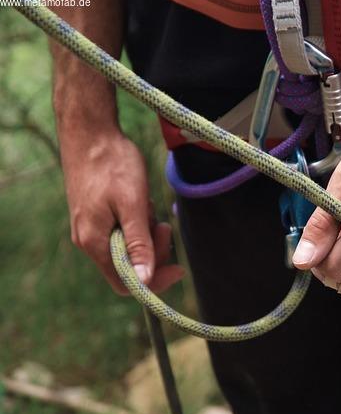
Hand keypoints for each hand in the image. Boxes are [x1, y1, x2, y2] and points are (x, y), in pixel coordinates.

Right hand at [62, 130, 183, 294]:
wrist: (89, 131)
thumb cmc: (111, 164)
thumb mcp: (132, 204)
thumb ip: (138, 244)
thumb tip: (144, 281)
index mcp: (94, 242)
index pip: (126, 282)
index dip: (154, 281)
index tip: (178, 267)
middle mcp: (89, 240)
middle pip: (130, 265)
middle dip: (153, 250)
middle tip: (165, 225)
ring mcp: (92, 227)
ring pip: (129, 246)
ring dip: (147, 232)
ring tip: (149, 205)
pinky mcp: (97, 215)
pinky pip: (123, 230)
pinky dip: (138, 220)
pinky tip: (140, 200)